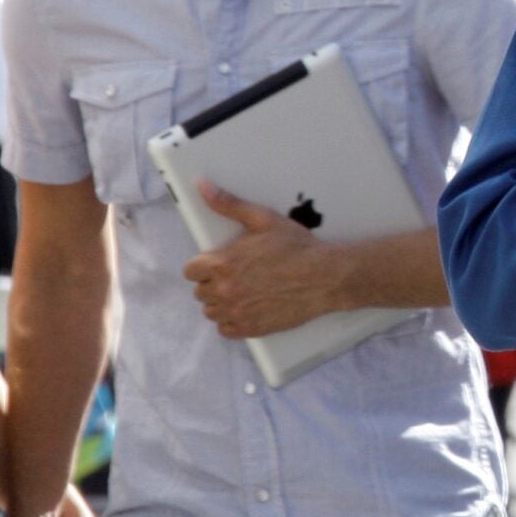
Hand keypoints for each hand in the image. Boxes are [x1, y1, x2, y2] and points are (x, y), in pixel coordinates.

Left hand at [181, 183, 337, 338]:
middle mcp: (226, 291)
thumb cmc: (296, 247)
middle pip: (200, 292)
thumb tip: (202, 186)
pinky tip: (246, 309)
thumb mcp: (262, 219)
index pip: (190, 271)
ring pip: (211, 312)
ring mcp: (238, 312)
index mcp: (223, 264)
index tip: (217, 264)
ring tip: (241, 293)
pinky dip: (232, 321)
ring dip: (221, 303)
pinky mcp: (251, 328)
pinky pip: (226, 330)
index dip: (202, 266)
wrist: (325, 276)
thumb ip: (228, 204)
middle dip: (213, 283)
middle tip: (235, 276)